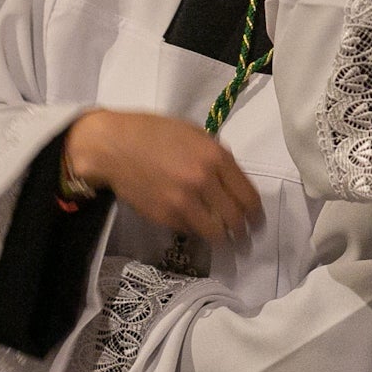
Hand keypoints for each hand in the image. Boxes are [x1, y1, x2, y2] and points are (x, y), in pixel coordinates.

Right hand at [65, 109, 262, 241]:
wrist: (114, 146)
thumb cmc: (154, 133)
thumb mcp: (195, 134)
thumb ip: (217, 157)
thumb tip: (233, 182)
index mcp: (215, 157)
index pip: (248, 196)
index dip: (256, 213)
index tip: (256, 220)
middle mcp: (203, 181)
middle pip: (236, 219)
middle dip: (243, 231)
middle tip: (244, 236)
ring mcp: (184, 202)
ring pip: (215, 233)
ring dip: (222, 238)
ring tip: (224, 239)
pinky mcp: (165, 217)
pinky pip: (190, 231)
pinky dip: (195, 231)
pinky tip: (194, 224)